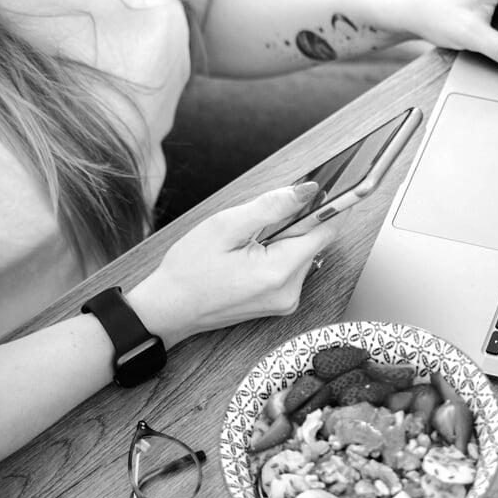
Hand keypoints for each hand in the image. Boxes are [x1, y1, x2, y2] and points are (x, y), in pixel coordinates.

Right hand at [126, 183, 338, 344]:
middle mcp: (290, 291)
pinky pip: (292, 267)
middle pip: (314, 241)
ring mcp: (287, 300)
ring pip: (303, 253)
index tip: (326, 188)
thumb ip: (271, 207)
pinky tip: (251, 255)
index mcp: (279, 271)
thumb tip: (306, 190)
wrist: (169, 309)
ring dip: (285, 238)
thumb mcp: (225, 227)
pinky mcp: (281, 303)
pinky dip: (279, 253)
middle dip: (295, 222)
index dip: (328, 206)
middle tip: (260, 219)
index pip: (326, 230)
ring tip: (249, 242)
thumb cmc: (189, 270)